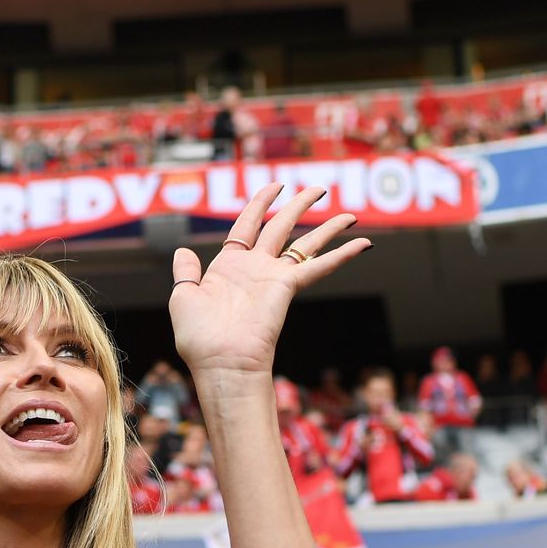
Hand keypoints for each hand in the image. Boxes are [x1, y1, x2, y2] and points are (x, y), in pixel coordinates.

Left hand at [169, 183, 369, 376]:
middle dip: (300, 206)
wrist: (220, 362)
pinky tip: (363, 243)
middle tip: (319, 189)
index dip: (261, 203)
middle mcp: (255, 268)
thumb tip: (183, 252)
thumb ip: (185, 273)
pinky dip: (342, 254)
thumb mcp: (184, 298)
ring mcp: (273, 277)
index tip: (277, 185)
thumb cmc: (199, 338)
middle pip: (282, 227)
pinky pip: (319, 265)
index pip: (248, 224)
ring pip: (306, 243)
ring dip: (328, 227)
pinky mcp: (287, 286)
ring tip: (349, 214)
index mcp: (229, 266)